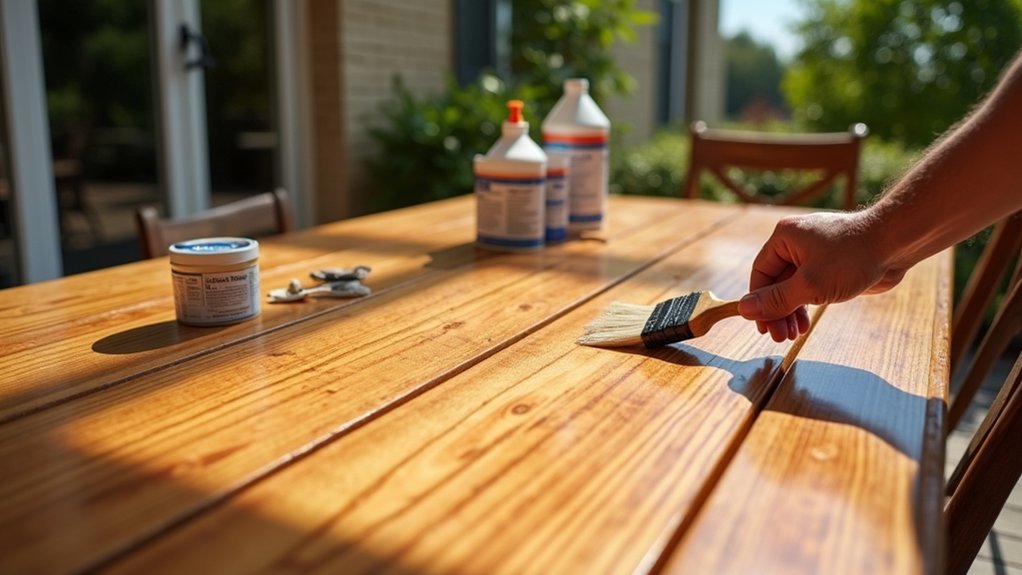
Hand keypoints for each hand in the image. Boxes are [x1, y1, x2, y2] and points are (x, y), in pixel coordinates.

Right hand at [738, 212, 907, 341]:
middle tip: (779, 337)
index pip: (760, 274)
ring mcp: (814, 253)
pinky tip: (806, 323)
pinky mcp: (831, 264)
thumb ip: (776, 300)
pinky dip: (806, 305)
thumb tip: (744, 309)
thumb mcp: (809, 285)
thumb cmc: (853, 257)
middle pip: (775, 283)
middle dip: (777, 312)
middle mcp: (796, 243)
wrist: (896, 244)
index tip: (762, 327)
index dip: (758, 302)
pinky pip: (810, 287)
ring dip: (791, 312)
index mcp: (784, 238)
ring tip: (794, 334)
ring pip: (793, 287)